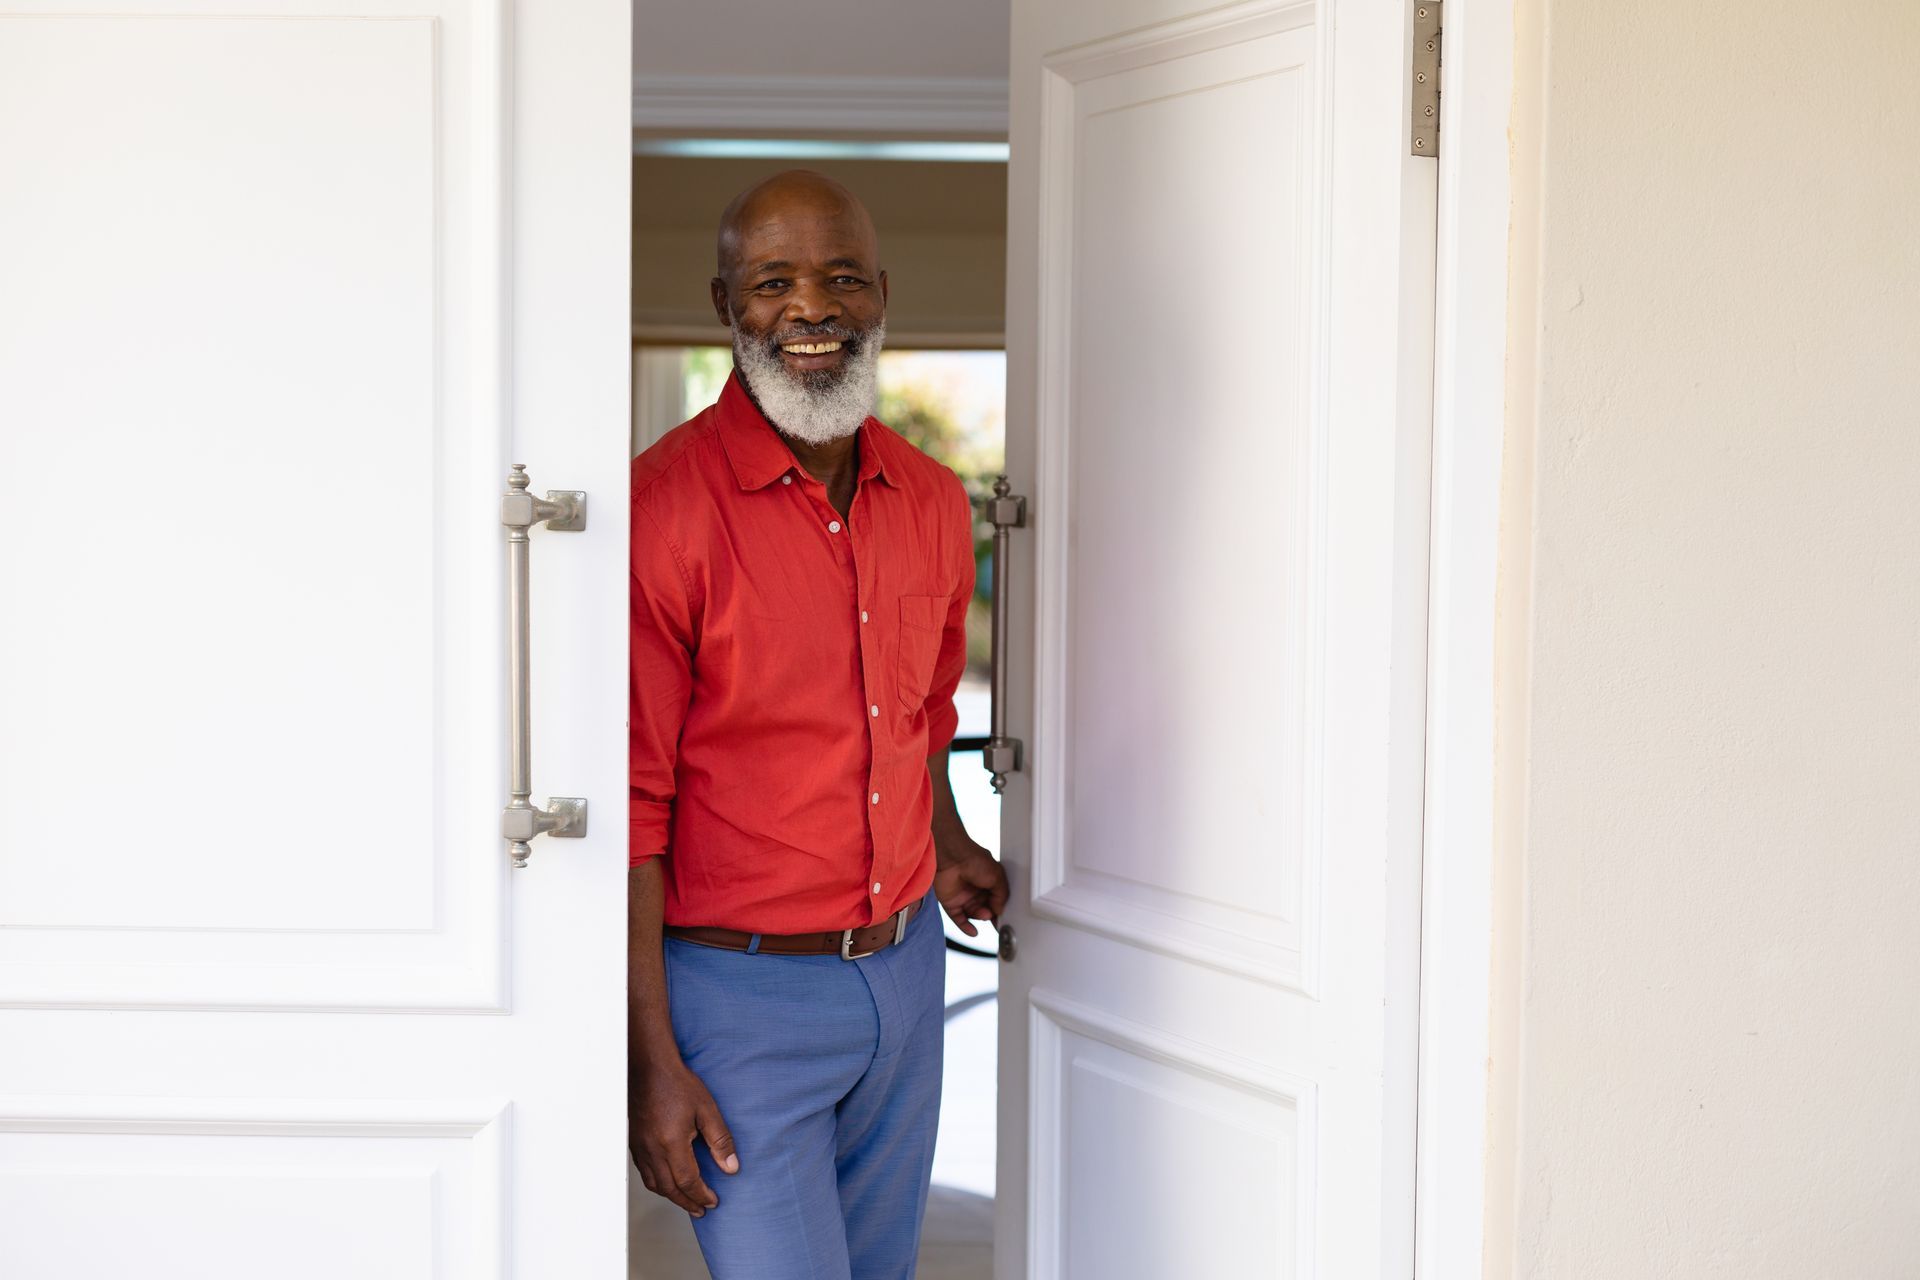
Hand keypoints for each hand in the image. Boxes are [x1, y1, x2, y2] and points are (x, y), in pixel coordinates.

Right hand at [629, 1057, 738, 1217]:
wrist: (649, 1068)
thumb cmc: (676, 1084)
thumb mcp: (706, 1110)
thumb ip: (720, 1141)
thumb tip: (730, 1167)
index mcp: (671, 1143)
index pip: (687, 1181)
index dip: (701, 1195)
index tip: (713, 1201)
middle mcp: (653, 1150)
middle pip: (669, 1189)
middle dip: (687, 1202)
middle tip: (701, 1209)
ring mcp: (640, 1147)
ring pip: (654, 1184)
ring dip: (671, 1196)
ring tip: (686, 1200)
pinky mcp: (634, 1142)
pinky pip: (644, 1172)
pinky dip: (657, 1183)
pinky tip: (667, 1181)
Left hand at [932, 835, 1008, 937]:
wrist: (952, 856)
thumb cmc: (973, 859)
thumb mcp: (997, 876)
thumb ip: (1002, 895)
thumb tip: (1000, 910)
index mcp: (989, 882)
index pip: (997, 901)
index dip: (1001, 910)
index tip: (1006, 920)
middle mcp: (976, 890)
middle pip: (986, 909)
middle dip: (991, 915)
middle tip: (996, 919)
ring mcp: (963, 897)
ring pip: (974, 915)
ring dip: (980, 917)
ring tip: (985, 914)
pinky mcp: (951, 903)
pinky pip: (959, 919)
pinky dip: (966, 927)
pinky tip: (973, 932)